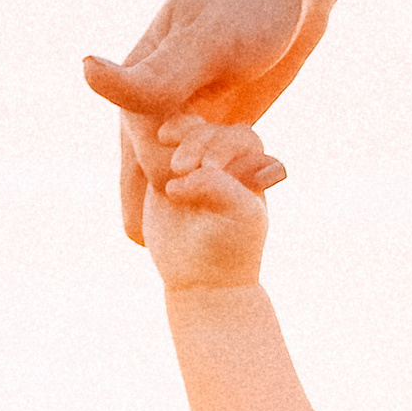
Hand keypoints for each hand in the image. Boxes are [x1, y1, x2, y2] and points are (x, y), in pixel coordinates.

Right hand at [84, 0, 318, 243]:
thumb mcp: (207, 38)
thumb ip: (153, 73)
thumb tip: (84, 72)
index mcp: (142, 77)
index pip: (142, 146)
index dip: (167, 172)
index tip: (194, 185)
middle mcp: (161, 97)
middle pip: (154, 168)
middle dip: (170, 203)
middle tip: (172, 253)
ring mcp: (195, 108)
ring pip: (184, 169)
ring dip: (195, 201)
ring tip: (202, 251)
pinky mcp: (227, 114)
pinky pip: (221, 160)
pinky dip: (229, 183)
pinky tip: (240, 210)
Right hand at [135, 118, 285, 293]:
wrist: (199, 279)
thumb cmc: (227, 248)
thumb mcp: (239, 215)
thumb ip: (220, 184)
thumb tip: (181, 173)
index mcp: (253, 172)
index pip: (242, 138)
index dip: (222, 144)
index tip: (208, 168)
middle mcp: (228, 165)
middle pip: (212, 132)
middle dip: (196, 143)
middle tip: (180, 168)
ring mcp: (198, 167)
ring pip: (190, 131)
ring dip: (180, 136)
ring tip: (172, 165)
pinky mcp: (170, 173)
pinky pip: (166, 143)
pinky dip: (162, 139)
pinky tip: (158, 141)